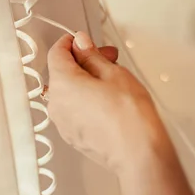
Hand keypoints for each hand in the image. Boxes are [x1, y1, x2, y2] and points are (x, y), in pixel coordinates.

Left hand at [47, 31, 172, 174]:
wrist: (138, 154)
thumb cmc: (129, 116)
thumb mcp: (113, 73)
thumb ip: (92, 55)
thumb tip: (81, 44)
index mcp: (62, 83)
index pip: (56, 52)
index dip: (71, 42)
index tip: (84, 40)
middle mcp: (56, 104)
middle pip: (62, 72)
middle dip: (82, 61)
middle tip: (106, 57)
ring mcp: (62, 122)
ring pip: (68, 91)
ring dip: (84, 80)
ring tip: (112, 80)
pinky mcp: (72, 136)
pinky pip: (73, 109)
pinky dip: (84, 100)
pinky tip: (107, 99)